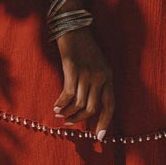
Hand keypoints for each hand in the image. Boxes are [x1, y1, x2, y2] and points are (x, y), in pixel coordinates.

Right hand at [52, 25, 115, 144]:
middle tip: (69, 124)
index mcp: (108, 76)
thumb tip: (87, 107)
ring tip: (60, 115)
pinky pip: (67, 94)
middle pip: (92, 107)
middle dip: (79, 120)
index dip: (104, 122)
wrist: (73, 27)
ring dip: (68, 112)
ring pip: (79, 103)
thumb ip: (96, 84)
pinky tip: (56, 106)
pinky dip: (61, 103)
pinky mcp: (73, 69)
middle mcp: (100, 77)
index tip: (98, 137)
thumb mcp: (96, 65)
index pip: (110, 105)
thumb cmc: (83, 47)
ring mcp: (87, 73)